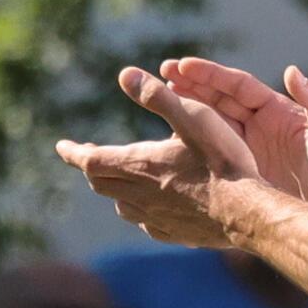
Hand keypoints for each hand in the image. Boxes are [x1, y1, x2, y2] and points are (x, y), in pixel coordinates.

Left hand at [56, 67, 259, 247]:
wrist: (245, 212)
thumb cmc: (221, 161)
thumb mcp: (192, 117)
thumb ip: (157, 96)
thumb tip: (124, 73)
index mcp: (137, 165)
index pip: (89, 159)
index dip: (73, 151)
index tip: (61, 146)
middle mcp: (138, 196)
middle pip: (101, 182)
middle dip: (92, 166)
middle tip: (89, 156)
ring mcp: (154, 219)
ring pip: (120, 204)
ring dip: (114, 188)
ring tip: (119, 178)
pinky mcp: (172, 234)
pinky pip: (144, 222)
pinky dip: (137, 209)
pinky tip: (149, 207)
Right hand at [160, 58, 307, 208]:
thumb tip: (293, 71)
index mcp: (277, 111)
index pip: (239, 85)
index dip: (211, 75)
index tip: (184, 66)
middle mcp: (260, 124)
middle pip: (220, 97)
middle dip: (192, 83)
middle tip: (163, 71)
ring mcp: (249, 147)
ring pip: (211, 121)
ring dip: (187, 106)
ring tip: (160, 94)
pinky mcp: (242, 170)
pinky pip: (212, 150)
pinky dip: (193, 141)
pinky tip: (170, 139)